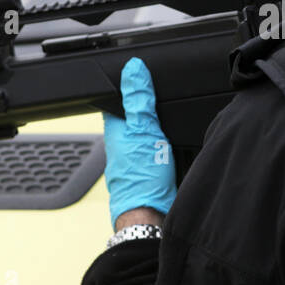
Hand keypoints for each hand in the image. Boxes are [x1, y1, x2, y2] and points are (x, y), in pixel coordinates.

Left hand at [101, 58, 176, 227]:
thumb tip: (133, 69)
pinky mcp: (146, 168)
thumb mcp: (144, 130)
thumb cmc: (142, 178)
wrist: (150, 215)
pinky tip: (168, 139)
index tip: (140, 72)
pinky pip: (151, 146)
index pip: (118, 97)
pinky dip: (160, 139)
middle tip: (157, 89)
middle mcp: (121, 141)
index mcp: (115, 128)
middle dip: (143, 103)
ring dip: (152, 122)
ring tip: (164, 111)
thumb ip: (139, 101)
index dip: (129, 84)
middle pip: (131, 114)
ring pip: (142, 130)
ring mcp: (133, 156)